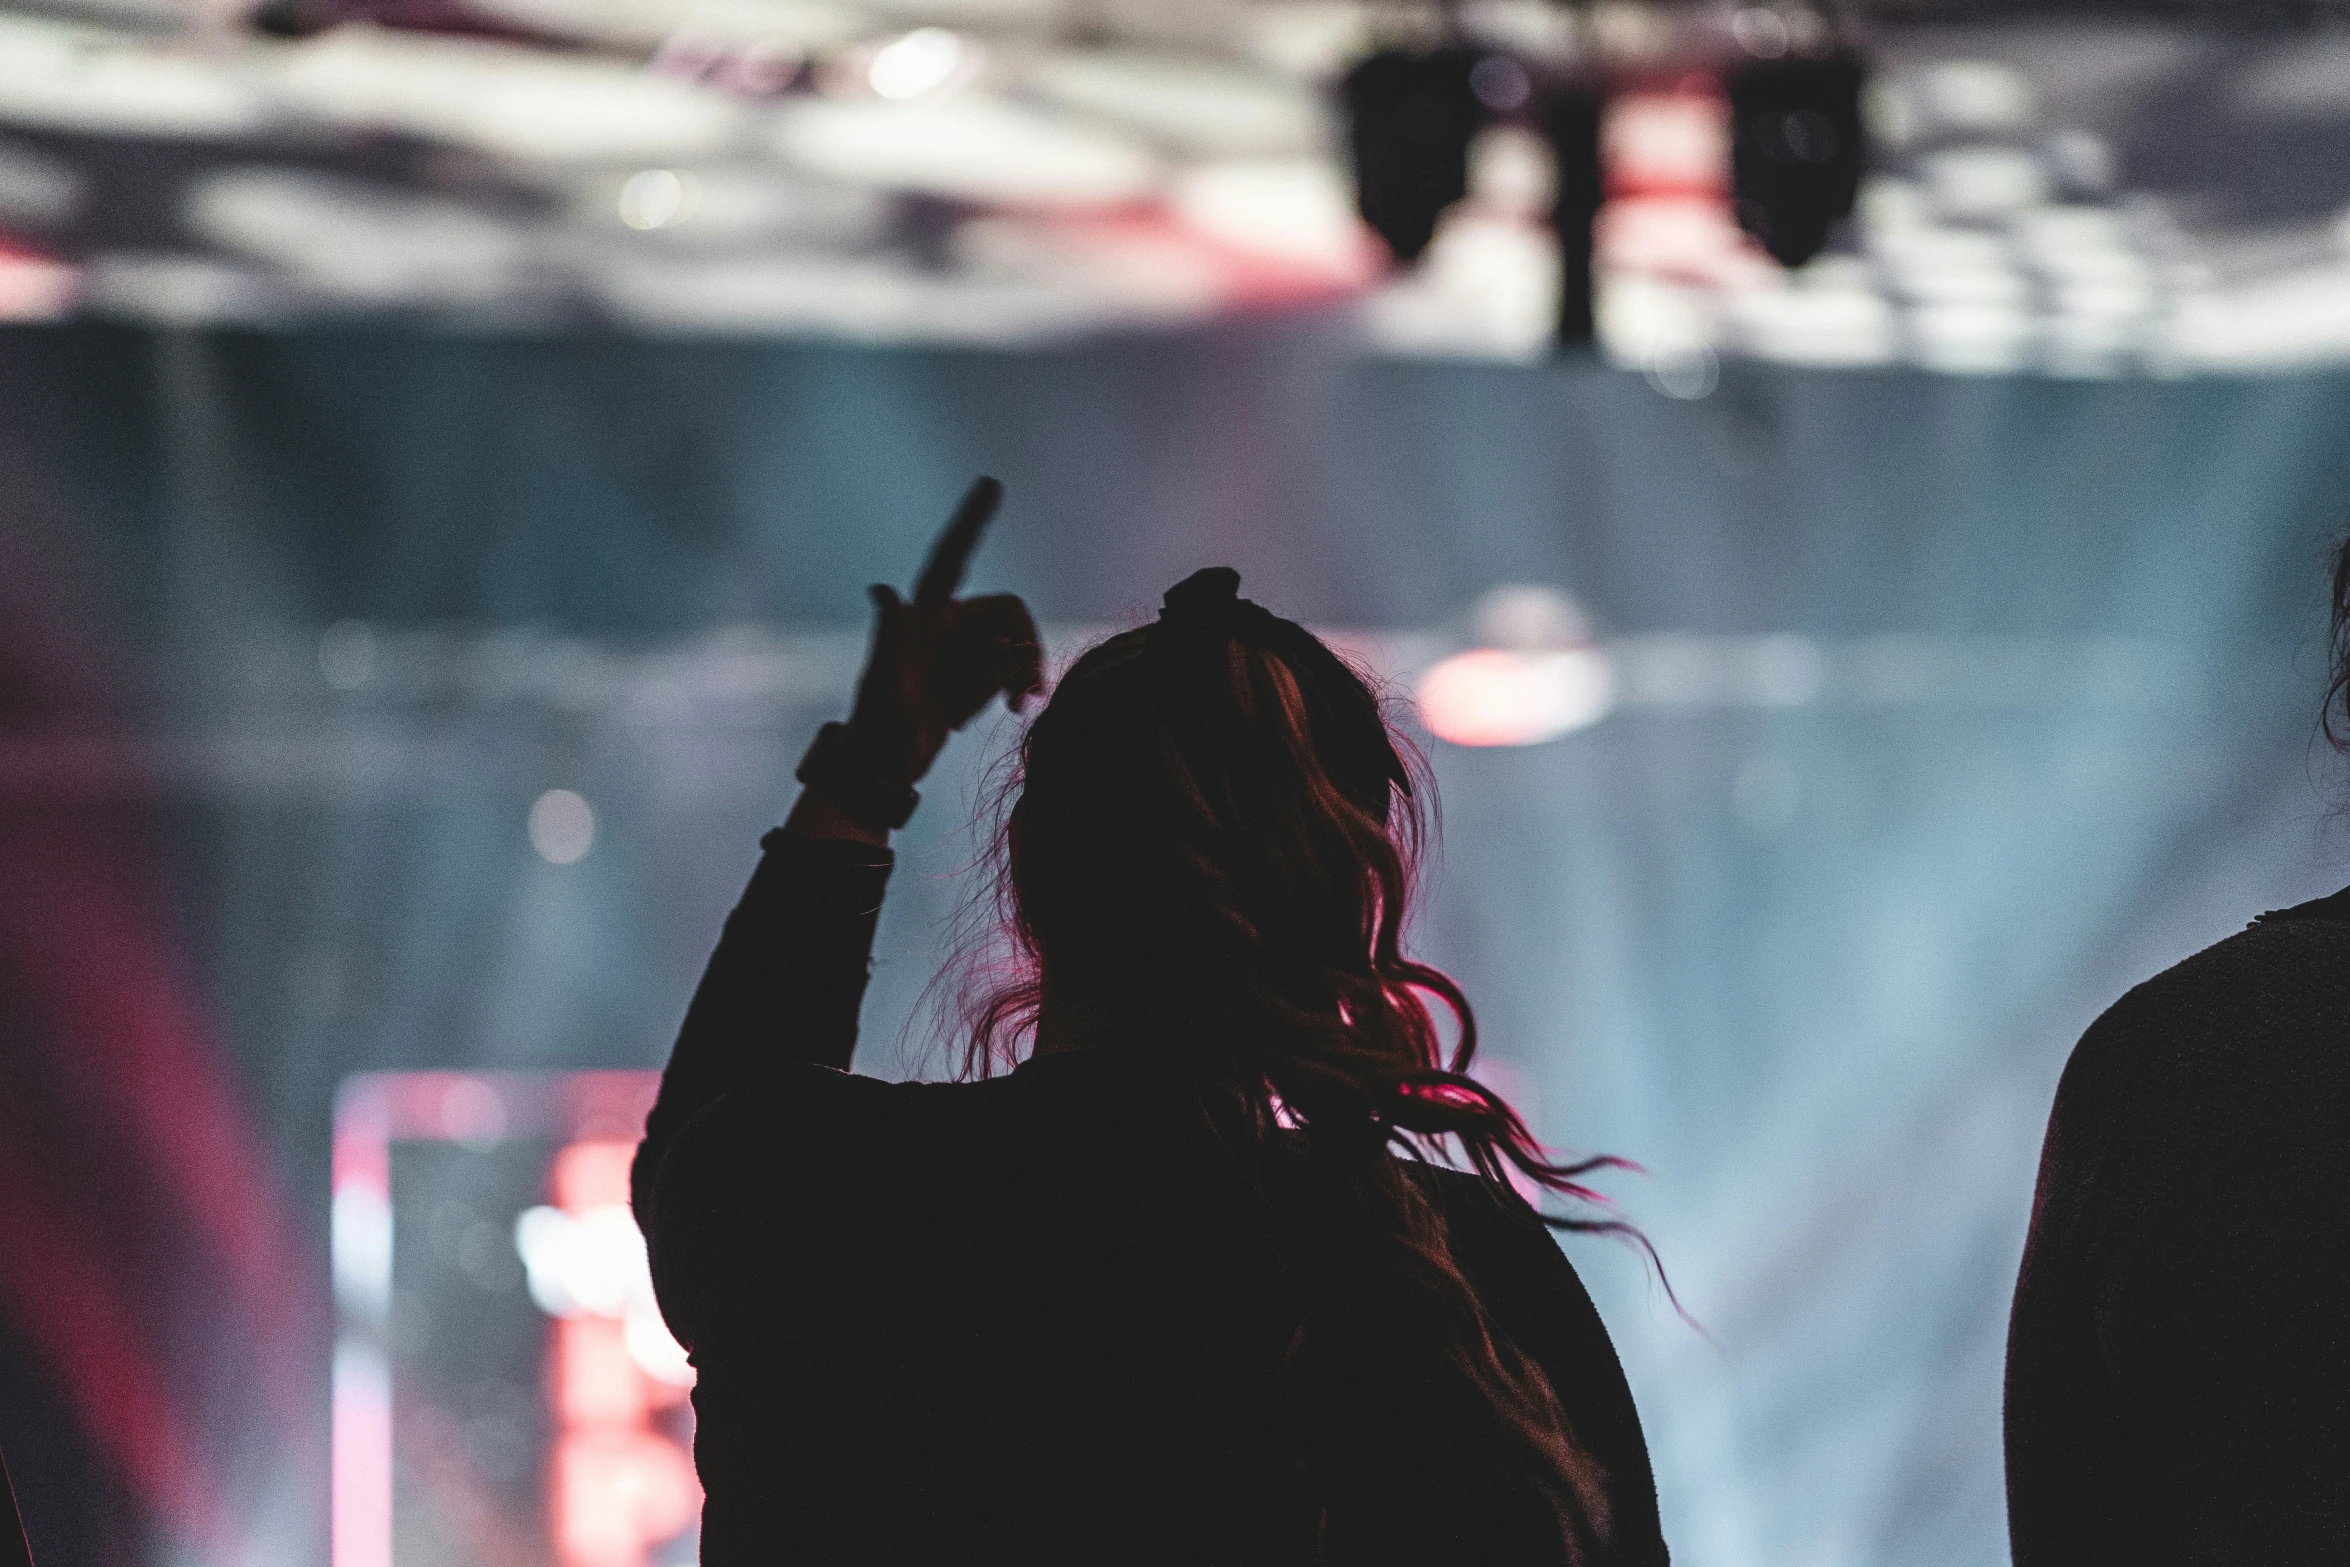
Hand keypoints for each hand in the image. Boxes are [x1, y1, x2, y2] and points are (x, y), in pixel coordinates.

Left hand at [844, 476, 1042, 787]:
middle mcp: (945, 625)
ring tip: (1020, 708)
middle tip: (1029, 693)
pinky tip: (1010, 711)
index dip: (971, 520)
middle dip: (1026, 646)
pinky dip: (1018, 685)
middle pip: (1007, 612)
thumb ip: (889, 638)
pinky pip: (1011, 667)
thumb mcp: (884, 686)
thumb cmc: (878, 727)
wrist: (884, 768)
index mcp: (924, 616)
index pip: (952, 557)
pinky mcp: (973, 674)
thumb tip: (882, 589)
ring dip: (1025, 671)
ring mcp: (961, 650)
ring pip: (1015, 641)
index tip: (990, 485)